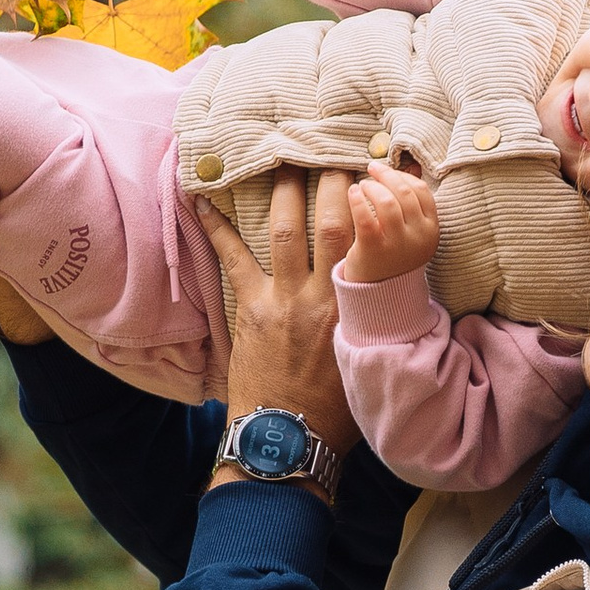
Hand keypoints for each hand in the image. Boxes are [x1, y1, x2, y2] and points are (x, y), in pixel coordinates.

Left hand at [199, 168, 360, 472]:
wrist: (288, 442)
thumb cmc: (336, 410)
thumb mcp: (369, 358)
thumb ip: (374, 319)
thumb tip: (388, 287)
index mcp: (358, 306)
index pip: (371, 239)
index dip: (372, 202)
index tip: (373, 174)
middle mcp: (324, 294)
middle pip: (333, 220)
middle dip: (332, 180)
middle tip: (329, 147)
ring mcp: (283, 299)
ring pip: (285, 228)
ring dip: (283, 189)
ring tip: (281, 156)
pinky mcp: (250, 309)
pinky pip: (233, 258)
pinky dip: (217, 227)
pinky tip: (201, 200)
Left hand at [340, 160, 441, 287]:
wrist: (382, 294)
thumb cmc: (394, 256)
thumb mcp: (413, 232)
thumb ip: (412, 204)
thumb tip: (409, 167)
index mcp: (431, 229)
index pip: (421, 190)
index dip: (403, 175)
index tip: (387, 171)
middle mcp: (418, 236)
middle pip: (403, 192)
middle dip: (386, 175)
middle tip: (371, 169)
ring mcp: (398, 244)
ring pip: (386, 201)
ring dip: (371, 187)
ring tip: (361, 187)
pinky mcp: (374, 249)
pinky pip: (365, 217)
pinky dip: (357, 199)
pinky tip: (352, 193)